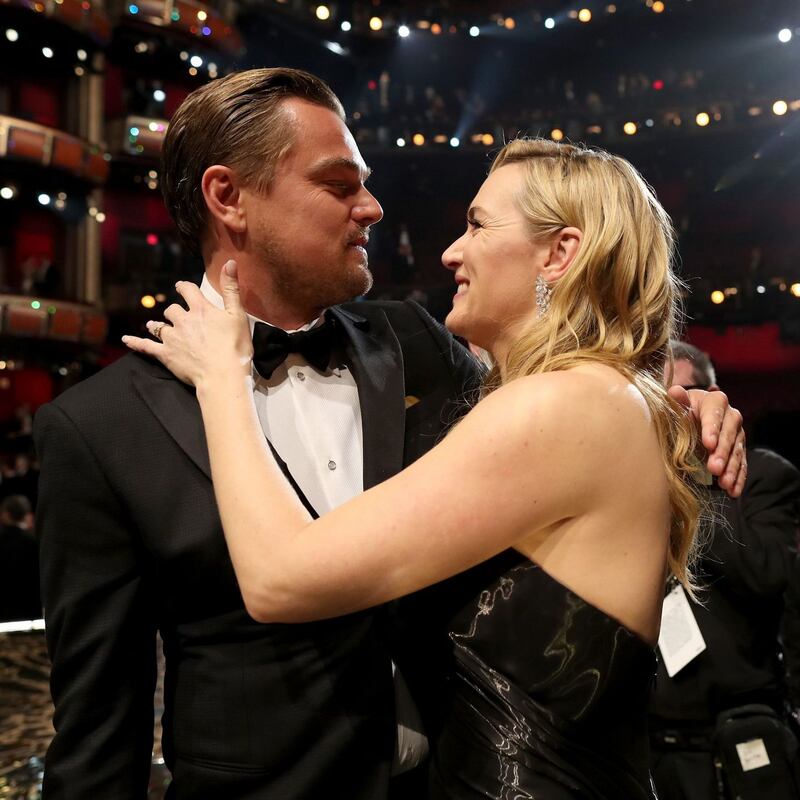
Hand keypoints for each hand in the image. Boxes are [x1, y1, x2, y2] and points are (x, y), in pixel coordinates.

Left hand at [122, 260, 252, 388]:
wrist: (223, 375)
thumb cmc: (234, 347)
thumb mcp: (238, 315)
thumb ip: (231, 289)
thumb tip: (229, 262)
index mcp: (200, 309)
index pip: (188, 290)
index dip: (184, 287)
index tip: (180, 286)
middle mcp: (183, 320)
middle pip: (172, 310)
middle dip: (174, 312)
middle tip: (175, 315)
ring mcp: (172, 338)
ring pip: (158, 326)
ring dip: (157, 325)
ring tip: (153, 325)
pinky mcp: (166, 355)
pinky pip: (145, 346)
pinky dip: (135, 342)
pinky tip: (126, 339)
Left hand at [667, 386, 746, 496]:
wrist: (687, 418)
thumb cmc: (678, 410)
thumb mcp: (676, 405)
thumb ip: (676, 401)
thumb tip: (674, 391)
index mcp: (714, 401)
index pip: (715, 414)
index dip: (712, 428)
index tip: (707, 444)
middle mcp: (730, 417)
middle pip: (729, 434)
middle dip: (722, 452)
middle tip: (714, 469)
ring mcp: (736, 435)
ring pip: (737, 452)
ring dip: (732, 469)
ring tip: (725, 484)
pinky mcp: (738, 451)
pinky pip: (741, 465)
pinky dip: (738, 478)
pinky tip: (733, 491)